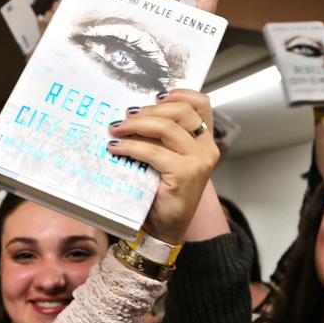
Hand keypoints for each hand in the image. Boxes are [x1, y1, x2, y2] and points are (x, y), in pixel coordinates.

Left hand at [108, 89, 218, 243]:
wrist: (165, 229)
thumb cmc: (162, 194)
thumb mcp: (166, 160)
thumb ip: (162, 139)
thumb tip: (133, 113)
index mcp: (205, 142)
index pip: (202, 105)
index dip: (181, 93)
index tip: (156, 95)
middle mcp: (207, 149)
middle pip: (181, 112)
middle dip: (149, 110)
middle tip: (125, 117)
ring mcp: (199, 161)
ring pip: (167, 128)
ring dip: (137, 125)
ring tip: (116, 129)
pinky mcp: (185, 173)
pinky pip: (154, 152)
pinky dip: (131, 147)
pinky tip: (116, 148)